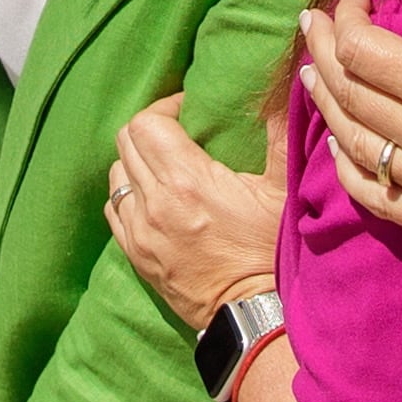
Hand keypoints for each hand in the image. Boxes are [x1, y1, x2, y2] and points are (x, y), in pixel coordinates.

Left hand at [105, 94, 280, 328]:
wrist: (254, 315)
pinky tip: (152, 197)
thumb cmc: (271, 251)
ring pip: (116, 174)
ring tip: (164, 165)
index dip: (165, 107)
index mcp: (187, 181)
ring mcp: (140, 232)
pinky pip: (114, 210)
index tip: (188, 112)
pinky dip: (127, 195)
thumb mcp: (283, 189)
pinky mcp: (135, 256)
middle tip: (177, 132)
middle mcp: (154, 203)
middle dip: (150, 130)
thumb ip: (279, 133)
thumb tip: (286, 85)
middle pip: (126, 142)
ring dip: (136, 162)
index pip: (147, 123)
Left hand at [301, 0, 401, 247]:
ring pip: (352, 143)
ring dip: (325, 103)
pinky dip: (348, 168)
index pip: (364, 49)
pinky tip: (340, 144)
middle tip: (313, 22)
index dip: (346, 16)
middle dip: (324, 50)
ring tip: (313, 72)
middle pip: (348, 92)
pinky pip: (376, 199)